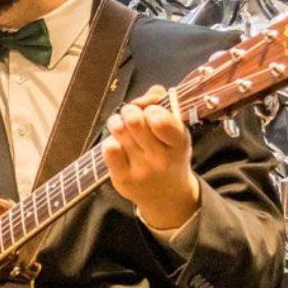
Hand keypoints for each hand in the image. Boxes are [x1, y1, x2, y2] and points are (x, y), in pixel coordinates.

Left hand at [103, 86, 199, 228]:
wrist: (166, 195)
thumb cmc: (168, 155)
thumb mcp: (176, 132)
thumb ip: (164, 105)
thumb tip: (150, 92)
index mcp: (179, 142)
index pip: (162, 121)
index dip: (151, 109)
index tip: (150, 111)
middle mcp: (161, 158)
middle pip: (135, 122)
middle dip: (129, 110)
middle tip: (130, 113)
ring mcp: (141, 170)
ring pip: (120, 132)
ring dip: (116, 122)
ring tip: (119, 124)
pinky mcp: (123, 179)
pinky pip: (109, 150)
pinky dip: (109, 140)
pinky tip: (115, 143)